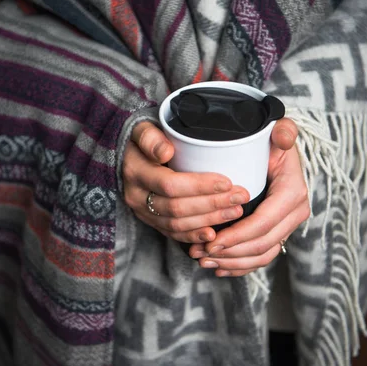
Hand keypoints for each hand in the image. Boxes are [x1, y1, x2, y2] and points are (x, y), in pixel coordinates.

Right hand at [122, 121, 249, 242]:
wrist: (126, 154)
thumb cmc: (142, 139)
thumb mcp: (142, 130)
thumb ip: (151, 138)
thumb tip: (166, 151)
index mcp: (136, 172)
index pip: (171, 184)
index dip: (200, 186)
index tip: (227, 182)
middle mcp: (136, 196)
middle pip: (177, 208)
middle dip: (212, 205)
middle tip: (240, 197)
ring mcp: (143, 212)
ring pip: (177, 224)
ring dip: (209, 220)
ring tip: (235, 211)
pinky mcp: (151, 221)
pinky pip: (173, 234)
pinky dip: (194, 236)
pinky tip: (214, 234)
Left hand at [190, 118, 309, 276]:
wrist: (276, 153)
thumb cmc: (271, 143)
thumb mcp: (278, 132)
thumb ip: (283, 130)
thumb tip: (283, 137)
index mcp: (293, 193)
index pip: (263, 222)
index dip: (237, 236)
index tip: (211, 241)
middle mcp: (294, 213)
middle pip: (261, 244)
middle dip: (229, 253)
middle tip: (200, 253)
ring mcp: (287, 226)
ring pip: (261, 255)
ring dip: (232, 263)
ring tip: (203, 261)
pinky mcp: (278, 234)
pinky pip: (261, 258)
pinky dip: (240, 266)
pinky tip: (219, 267)